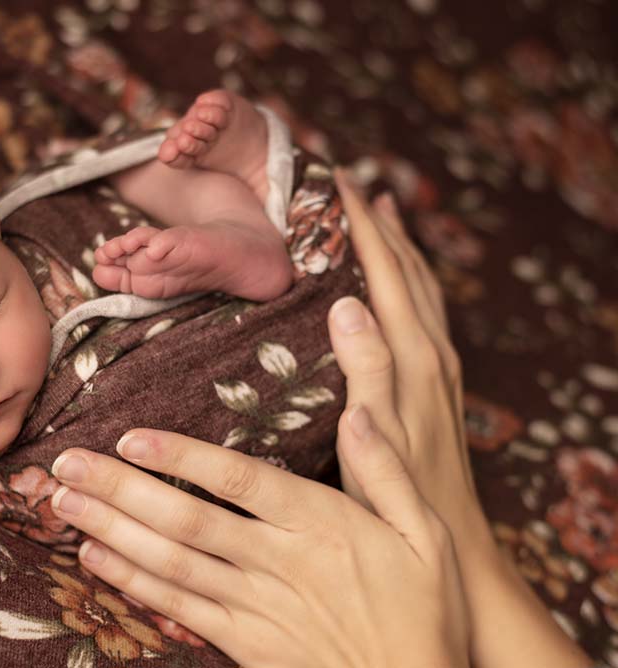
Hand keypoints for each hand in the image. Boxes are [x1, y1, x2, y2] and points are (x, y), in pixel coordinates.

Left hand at [48, 420, 469, 666]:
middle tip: (65, 462)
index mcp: (322, 526)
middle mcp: (279, 563)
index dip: (182, 458)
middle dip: (120, 488)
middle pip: (187, 519)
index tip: (130, 436)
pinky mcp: (243, 643)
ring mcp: (256, 607)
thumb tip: (359, 409)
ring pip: (171, 562)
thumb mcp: (427, 535)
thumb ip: (387, 471)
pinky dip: (132, 581)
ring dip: (112, 528)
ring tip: (64, 500)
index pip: (239, 482)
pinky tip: (95, 556)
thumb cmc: (424, 613)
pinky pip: (177, 608)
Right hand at [327, 168, 482, 543]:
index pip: (384, 273)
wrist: (451, 537)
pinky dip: (409, 277)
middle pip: (408, 268)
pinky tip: (395, 281)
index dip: (362, 224)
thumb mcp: (374, 435)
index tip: (335, 180)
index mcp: (413, 357)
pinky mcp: (438, 382)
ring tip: (379, 208)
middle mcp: (432, 352)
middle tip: (347, 179)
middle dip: (380, 220)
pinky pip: (424, 309)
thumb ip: (367, 369)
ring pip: (420, 286)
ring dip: (399, 243)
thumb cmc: (398, 494)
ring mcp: (440, 366)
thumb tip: (347, 303)